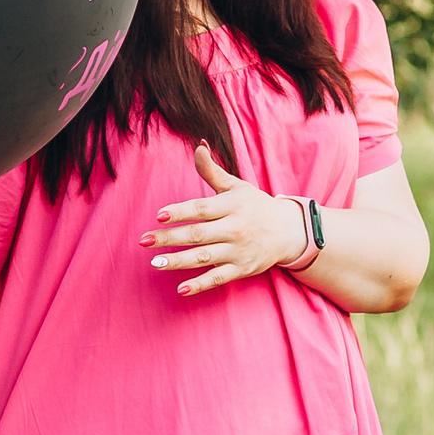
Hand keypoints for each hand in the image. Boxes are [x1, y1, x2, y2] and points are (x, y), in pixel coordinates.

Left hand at [140, 143, 307, 296]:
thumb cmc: (256, 206)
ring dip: (178, 261)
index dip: (180, 212)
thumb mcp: (236, 187)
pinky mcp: (242, 269)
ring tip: (155, 263)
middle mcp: (235, 228)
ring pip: (204, 257)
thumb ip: (212, 171)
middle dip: (169, 238)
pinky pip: (218, 278)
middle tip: (144, 241)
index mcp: (232, 206)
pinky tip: (180, 288)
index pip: (202, 208)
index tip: (159, 215)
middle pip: (198, 234)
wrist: (289, 231)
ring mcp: (238, 250)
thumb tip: (198, 146)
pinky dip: (200, 284)